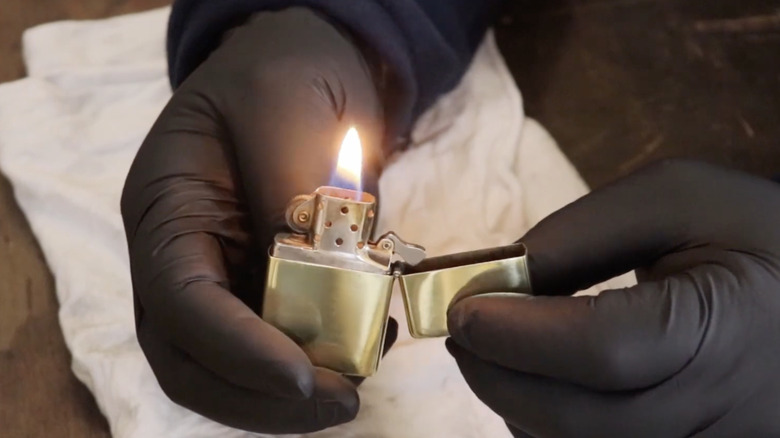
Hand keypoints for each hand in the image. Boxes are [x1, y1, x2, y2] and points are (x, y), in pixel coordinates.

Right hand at [121, 8, 392, 432]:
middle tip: (343, 398)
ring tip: (359, 380)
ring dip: (291, 391)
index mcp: (163, 210)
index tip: (305, 379)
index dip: (237, 352)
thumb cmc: (281, 75)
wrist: (302, 68)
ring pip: (233, 367)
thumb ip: (290, 190)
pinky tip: (366, 344)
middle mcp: (178, 256)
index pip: (180, 304)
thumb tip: (318, 279)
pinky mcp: (260, 286)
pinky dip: (317, 359)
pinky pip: (278, 343)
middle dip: (264, 393)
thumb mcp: (282, 107)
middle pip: (193, 358)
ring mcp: (218, 276)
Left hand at [446, 160, 779, 436]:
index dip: (518, 333)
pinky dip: (544, 424)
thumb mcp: (681, 200)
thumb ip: (587, 231)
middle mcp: (717, 411)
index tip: (460, 308)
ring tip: (491, 348)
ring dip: (513, 402)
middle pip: (576, 417)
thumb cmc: (753, 239)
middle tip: (459, 329)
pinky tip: (533, 380)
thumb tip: (499, 277)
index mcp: (725, 329)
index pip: (602, 349)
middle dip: (497, 373)